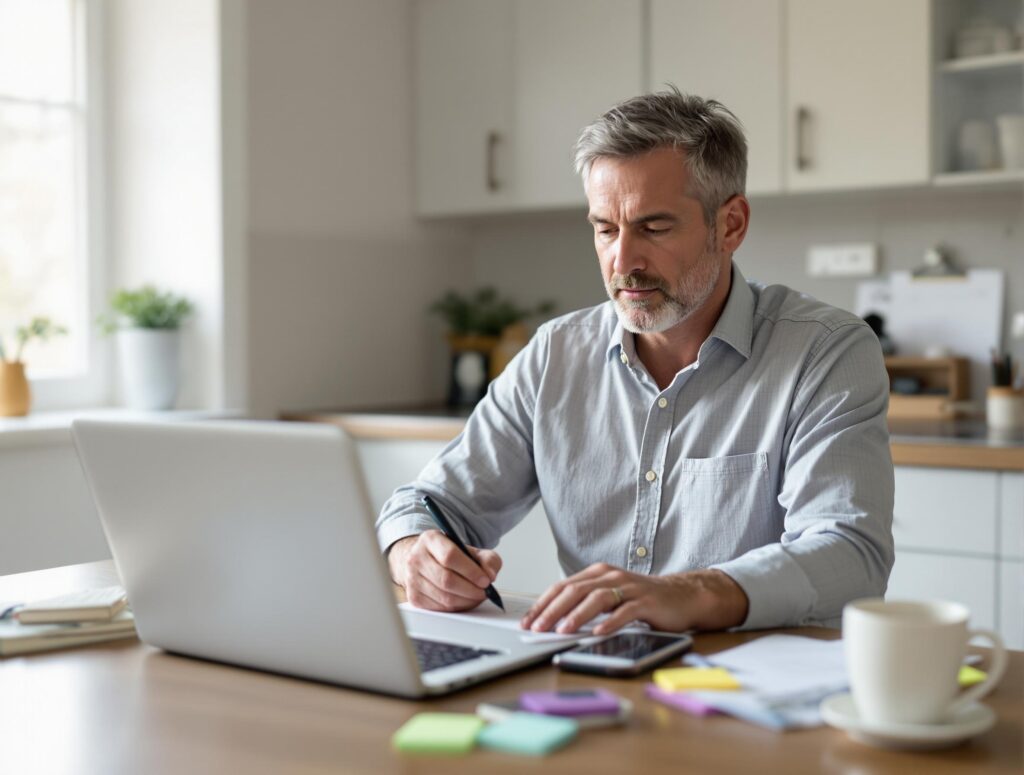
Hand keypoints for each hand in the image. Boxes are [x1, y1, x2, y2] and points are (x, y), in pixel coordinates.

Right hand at [387, 530, 502, 611]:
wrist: (426, 561)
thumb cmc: (450, 556)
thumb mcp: (471, 550)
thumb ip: (488, 559)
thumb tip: (490, 574)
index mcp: (430, 539)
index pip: (450, 556)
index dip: (470, 571)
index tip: (485, 580)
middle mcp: (416, 557)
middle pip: (446, 579)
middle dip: (471, 590)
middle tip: (484, 592)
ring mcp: (412, 578)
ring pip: (443, 597)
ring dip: (466, 601)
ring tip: (476, 597)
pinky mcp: (413, 596)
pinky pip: (439, 608)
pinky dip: (456, 608)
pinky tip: (464, 601)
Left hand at [520, 563, 748, 634]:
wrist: (682, 596)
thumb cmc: (641, 600)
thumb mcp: (610, 597)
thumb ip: (586, 603)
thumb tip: (553, 621)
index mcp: (598, 573)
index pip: (563, 587)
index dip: (543, 604)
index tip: (528, 621)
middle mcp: (611, 576)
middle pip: (575, 591)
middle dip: (552, 610)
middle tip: (537, 628)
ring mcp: (629, 588)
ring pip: (597, 599)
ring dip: (576, 616)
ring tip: (561, 630)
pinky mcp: (646, 602)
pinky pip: (625, 611)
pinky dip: (610, 622)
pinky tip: (597, 633)